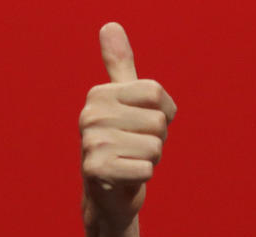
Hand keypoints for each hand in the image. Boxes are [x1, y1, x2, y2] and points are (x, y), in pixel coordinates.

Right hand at [80, 22, 176, 233]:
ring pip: (154, 147)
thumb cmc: (124, 142)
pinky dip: (144, 176)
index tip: (147, 123)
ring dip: (151, 159)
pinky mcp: (96, 170)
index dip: (164, 113)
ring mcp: (91, 142)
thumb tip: (110, 25)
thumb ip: (120, 66)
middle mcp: (91, 114)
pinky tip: (127, 175)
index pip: (156, 93)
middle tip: (137, 147)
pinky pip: (146, 169)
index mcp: (101, 94)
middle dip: (157, 140)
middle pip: (158, 122)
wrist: (109, 192)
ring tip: (131, 160)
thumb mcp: (124, 101)